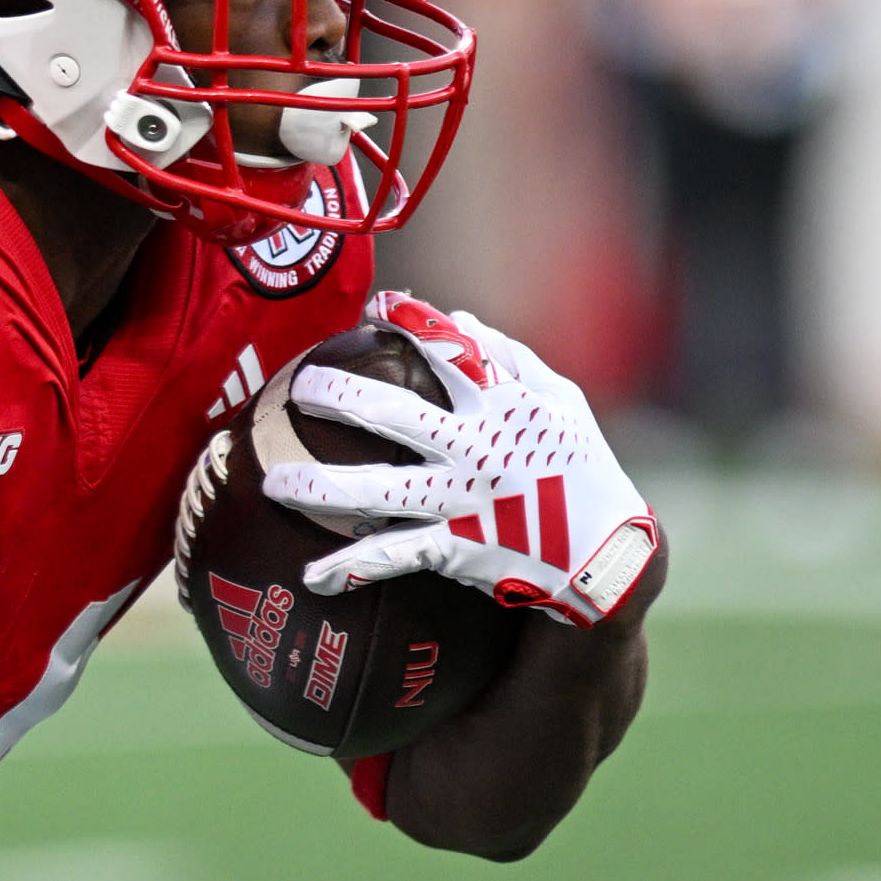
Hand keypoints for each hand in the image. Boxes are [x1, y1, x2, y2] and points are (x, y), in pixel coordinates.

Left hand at [261, 295, 659, 626]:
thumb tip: (460, 317)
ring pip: (380, 489)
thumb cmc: (582, 470)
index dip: (414, 322)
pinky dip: (352, 566)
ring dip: (320, 487)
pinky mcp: (458, 546)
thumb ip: (510, 358)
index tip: (377, 304)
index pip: (453, 351)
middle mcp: (476, 448)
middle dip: (340, 395)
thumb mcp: (561, 403)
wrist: (608, 556)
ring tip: (271, 482)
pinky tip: (313, 576)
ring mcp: (462, 500)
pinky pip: (395, 555)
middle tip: (298, 386)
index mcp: (502, 406)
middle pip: (396, 413)